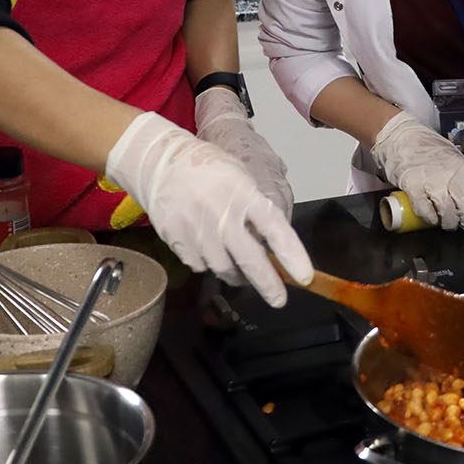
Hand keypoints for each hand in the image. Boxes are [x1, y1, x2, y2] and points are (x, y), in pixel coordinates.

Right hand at [105, 112, 312, 305]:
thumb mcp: (240, 178)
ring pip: (224, 269)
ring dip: (237, 273)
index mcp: (243, 195)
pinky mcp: (178, 243)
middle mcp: (221, 216)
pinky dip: (209, 263)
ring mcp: (197, 232)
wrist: (160, 164)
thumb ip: (255, 208)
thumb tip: (271, 242)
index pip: (275, 229)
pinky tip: (209, 247)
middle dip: (268, 284)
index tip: (304, 276)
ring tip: (239, 265)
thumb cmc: (207, 168)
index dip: (292, 255)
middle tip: (279, 299)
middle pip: (250, 260)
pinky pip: (201, 266)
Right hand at [372, 112, 463, 230]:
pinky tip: (430, 218)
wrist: (401, 136)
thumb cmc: (426, 145)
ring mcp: (432, 181)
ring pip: (448, 213)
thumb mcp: (453, 156)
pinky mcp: (413, 186)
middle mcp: (451, 175)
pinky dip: (429, 218)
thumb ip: (463, 174)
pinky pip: (424, 210)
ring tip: (446, 223)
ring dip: (449, 223)